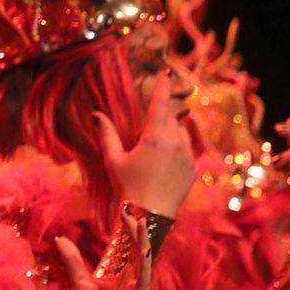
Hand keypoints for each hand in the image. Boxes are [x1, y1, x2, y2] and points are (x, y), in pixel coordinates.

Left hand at [55, 212, 152, 289]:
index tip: (125, 212)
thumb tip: (60, 238)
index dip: (130, 232)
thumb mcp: (79, 279)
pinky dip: (144, 268)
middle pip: (140, 252)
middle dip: (138, 232)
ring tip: (140, 225)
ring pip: (144, 263)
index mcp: (126, 276)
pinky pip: (142, 282)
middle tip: (134, 213)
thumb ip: (73, 260)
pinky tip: (144, 253)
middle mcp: (135, 282)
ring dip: (143, 244)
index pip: (132, 249)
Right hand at [98, 73, 195, 216]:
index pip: (160, 104)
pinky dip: (176, 150)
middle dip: (160, 116)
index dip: (161, 87)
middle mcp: (175, 142)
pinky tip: (162, 166)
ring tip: (153, 149)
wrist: (149, 217)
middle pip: (170, 118)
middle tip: (146, 129)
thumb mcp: (113, 161)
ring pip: (180, 133)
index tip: (165, 72)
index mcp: (154, 138)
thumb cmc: (126, 187)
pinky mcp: (193, 168)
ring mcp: (187, 155)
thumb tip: (96, 114)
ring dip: (169, 133)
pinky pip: (186, 150)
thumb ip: (106, 135)